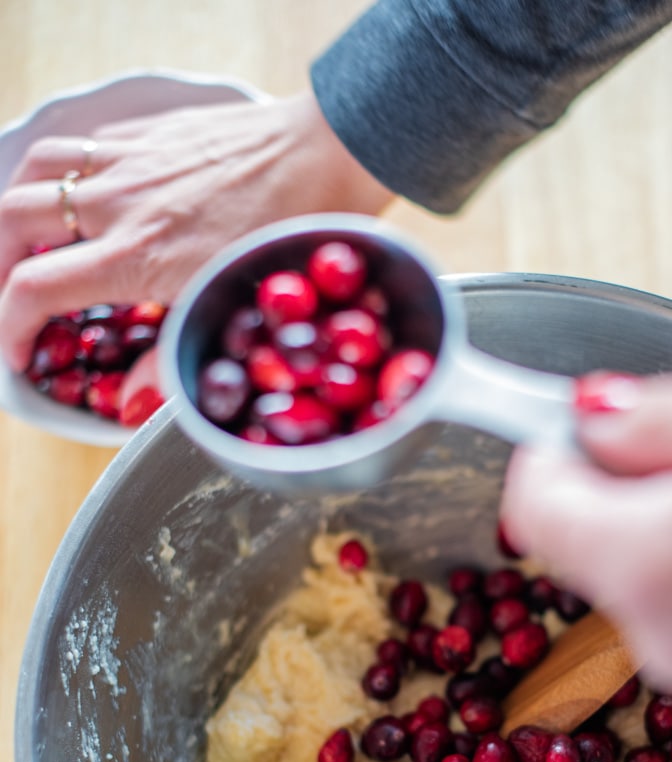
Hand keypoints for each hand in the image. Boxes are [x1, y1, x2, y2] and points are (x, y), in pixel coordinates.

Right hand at [0, 90, 392, 370]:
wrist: (325, 152)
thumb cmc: (292, 232)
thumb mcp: (231, 312)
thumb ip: (171, 361)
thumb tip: (130, 405)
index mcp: (133, 257)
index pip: (34, 290)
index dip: (11, 327)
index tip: (18, 352)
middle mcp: (118, 204)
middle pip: (13, 220)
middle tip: (12, 292)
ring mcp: (130, 160)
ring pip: (38, 171)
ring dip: (19, 206)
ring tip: (28, 237)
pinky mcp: (151, 130)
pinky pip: (83, 144)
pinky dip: (64, 170)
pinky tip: (82, 193)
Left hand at [500, 367, 671, 684]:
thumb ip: (641, 416)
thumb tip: (581, 421)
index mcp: (642, 563)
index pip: (533, 507)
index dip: (548, 455)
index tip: (581, 427)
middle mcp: (646, 627)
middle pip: (572, 541)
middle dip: (607, 487)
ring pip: (618, 568)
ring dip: (649, 522)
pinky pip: (661, 598)